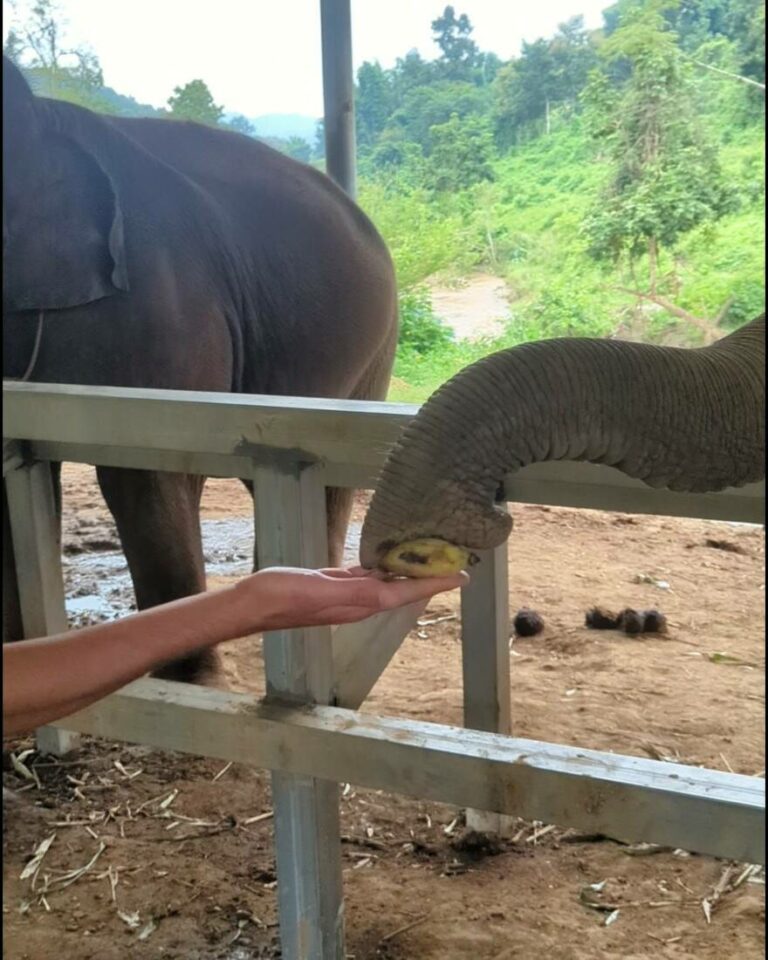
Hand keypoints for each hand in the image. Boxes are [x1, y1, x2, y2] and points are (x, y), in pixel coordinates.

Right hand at [234, 565, 468, 630]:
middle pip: (403, 590)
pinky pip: (365, 577)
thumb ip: (352, 590)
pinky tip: (383, 559)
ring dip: (407, 573)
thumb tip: (387, 588)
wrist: (251, 604)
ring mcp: (344, 596)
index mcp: (359, 603)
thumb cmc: (281, 596)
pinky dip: (380, 568)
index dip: (434, 584)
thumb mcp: (318, 589)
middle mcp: (357, 603)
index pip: (405, 593)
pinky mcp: (330, 586)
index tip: (462, 576)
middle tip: (453, 562)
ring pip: (386, 583)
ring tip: (427, 557)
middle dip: (428, 578)